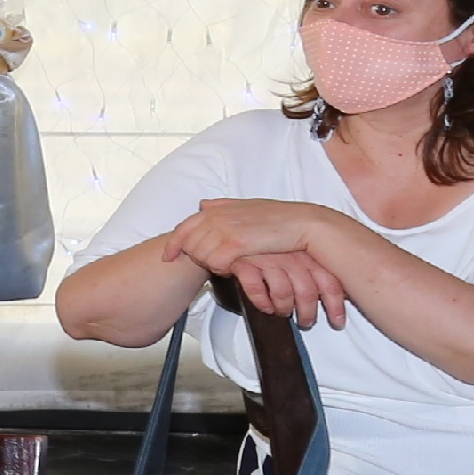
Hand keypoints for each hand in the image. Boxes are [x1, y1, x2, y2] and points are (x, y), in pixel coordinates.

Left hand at [161, 196, 363, 268]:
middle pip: (188, 241)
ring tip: (223, 268)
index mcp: (221, 208)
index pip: (185, 225)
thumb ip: (224, 207)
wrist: (306, 225)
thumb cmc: (281, 221)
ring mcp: (226, 228)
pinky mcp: (237, 243)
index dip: (174, 242)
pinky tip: (232, 270)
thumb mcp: (249, 209)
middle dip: (189, 255)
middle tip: (196, 265)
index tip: (167, 257)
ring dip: (209, 264)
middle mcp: (219, 216)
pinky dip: (221, 269)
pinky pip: (216, 262)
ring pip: (200, 254)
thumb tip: (203, 204)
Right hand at [219, 248, 356, 329]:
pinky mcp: (244, 262)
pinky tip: (264, 306)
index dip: (335, 305)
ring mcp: (267, 258)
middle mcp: (289, 254)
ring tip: (282, 312)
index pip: (329, 280)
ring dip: (283, 308)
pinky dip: (261, 301)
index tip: (337, 320)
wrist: (230, 224)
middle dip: (308, 312)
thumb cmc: (265, 239)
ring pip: (283, 292)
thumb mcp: (294, 248)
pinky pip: (256, 288)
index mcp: (306, 250)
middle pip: (307, 291)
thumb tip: (330, 291)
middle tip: (306, 321)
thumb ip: (311, 267)